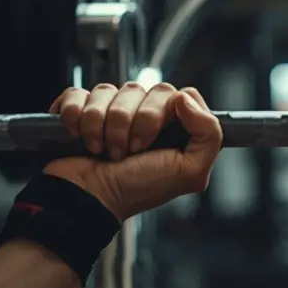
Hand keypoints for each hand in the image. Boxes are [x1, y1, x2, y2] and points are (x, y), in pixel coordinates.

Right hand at [42, 82, 222, 220]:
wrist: (90, 199)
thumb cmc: (138, 189)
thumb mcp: (190, 172)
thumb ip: (209, 135)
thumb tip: (186, 97)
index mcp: (173, 127)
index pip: (178, 94)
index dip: (166, 110)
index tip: (154, 138)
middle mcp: (143, 116)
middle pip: (142, 88)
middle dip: (133, 121)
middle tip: (130, 150)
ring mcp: (111, 111)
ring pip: (109, 90)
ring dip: (103, 124)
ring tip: (105, 150)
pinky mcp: (80, 109)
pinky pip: (78, 93)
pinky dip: (77, 117)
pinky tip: (82, 138)